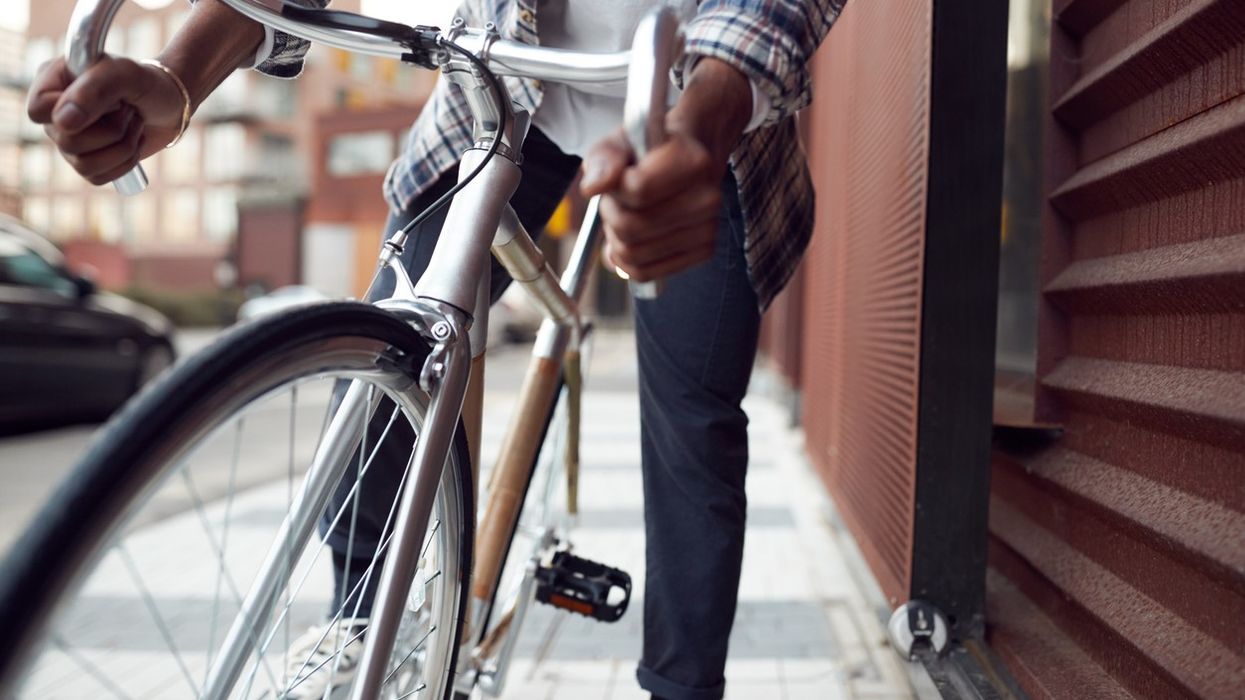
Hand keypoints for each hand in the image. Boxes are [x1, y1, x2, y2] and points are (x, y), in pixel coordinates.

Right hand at [27, 56, 185, 185]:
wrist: (171, 104)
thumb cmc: (144, 82)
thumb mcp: (125, 74)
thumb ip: (93, 91)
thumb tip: (63, 123)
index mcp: (52, 82)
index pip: (37, 109)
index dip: (69, 112)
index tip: (108, 100)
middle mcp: (55, 113)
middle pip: (67, 141)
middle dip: (113, 128)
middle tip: (128, 109)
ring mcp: (68, 141)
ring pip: (84, 164)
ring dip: (123, 145)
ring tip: (133, 123)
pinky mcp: (88, 163)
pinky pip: (98, 177)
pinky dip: (126, 162)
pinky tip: (132, 141)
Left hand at [580, 58, 752, 282]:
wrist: (690, 159)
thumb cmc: (650, 151)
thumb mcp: (619, 142)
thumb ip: (603, 159)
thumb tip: (592, 187)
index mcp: (692, 162)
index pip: (637, 190)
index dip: (614, 188)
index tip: (619, 177)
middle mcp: (707, 198)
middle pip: (630, 228)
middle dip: (610, 214)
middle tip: (616, 199)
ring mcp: (708, 228)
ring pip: (633, 254)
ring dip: (616, 237)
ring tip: (628, 215)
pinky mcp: (704, 252)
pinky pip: (645, 272)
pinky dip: (627, 260)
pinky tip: (634, 238)